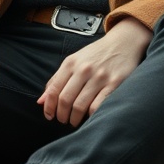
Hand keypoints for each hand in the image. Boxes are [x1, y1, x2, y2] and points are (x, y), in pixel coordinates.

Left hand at [37, 16, 151, 126]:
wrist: (123, 43)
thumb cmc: (96, 54)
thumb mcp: (74, 61)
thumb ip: (56, 80)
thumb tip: (41, 101)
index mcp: (71, 63)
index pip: (54, 90)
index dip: (49, 107)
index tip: (49, 115)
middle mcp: (84, 69)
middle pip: (65, 100)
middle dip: (61, 115)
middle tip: (64, 120)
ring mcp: (100, 77)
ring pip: (80, 106)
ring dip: (75, 119)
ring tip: (75, 120)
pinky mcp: (114, 84)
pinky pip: (98, 106)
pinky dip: (91, 116)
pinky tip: (90, 116)